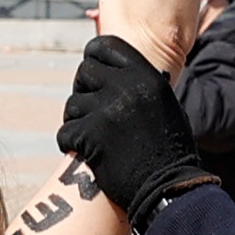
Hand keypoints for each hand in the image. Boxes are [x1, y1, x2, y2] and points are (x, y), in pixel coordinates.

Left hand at [55, 35, 210, 229]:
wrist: (168, 188)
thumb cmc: (169, 150)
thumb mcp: (164, 105)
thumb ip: (140, 85)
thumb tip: (112, 72)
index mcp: (146, 75)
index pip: (103, 46)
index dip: (93, 61)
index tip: (93, 78)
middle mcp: (127, 87)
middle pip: (83, 72)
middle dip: (83, 92)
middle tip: (90, 113)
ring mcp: (107, 110)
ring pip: (72, 104)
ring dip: (77, 121)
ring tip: (94, 138)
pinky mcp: (91, 135)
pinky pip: (66, 132)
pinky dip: (71, 144)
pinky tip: (86, 153)